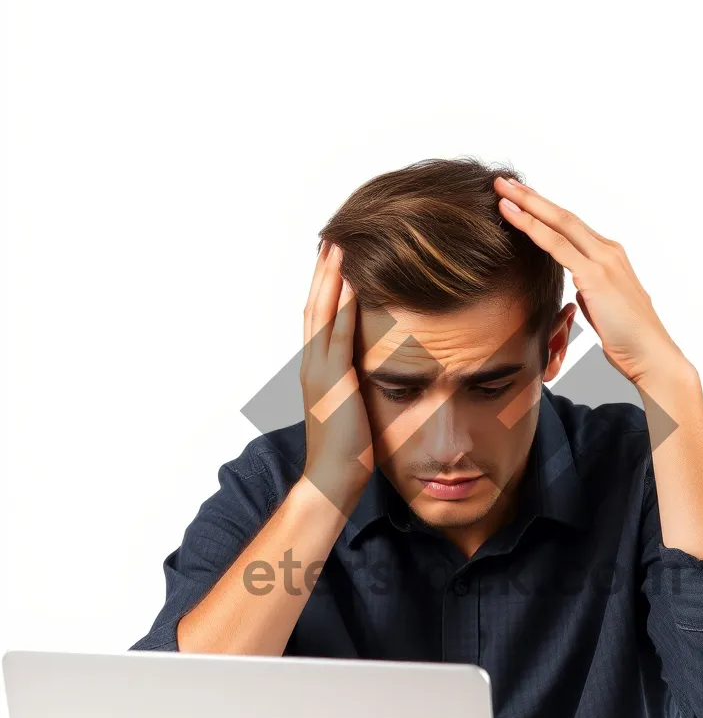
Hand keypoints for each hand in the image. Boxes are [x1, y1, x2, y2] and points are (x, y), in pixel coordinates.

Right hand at [300, 242, 373, 513]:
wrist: (332, 480)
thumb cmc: (348, 453)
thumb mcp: (354, 409)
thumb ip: (358, 387)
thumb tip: (373, 375)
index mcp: (318, 370)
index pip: (319, 318)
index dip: (325, 287)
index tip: (334, 259)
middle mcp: (313, 364)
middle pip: (315, 305)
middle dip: (324, 271)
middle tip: (332, 237)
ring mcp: (319, 370)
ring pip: (321, 312)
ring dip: (330, 277)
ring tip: (338, 245)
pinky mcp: (333, 379)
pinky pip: (338, 333)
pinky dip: (343, 304)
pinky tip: (352, 280)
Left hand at [494, 176, 692, 389]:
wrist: (652, 356)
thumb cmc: (629, 339)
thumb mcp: (604, 306)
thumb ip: (590, 289)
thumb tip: (578, 286)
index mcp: (610, 256)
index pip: (571, 226)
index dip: (544, 210)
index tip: (521, 199)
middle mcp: (608, 251)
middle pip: (563, 215)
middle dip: (532, 197)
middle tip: (504, 182)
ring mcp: (603, 260)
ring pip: (558, 223)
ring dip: (527, 204)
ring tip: (502, 190)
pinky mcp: (596, 276)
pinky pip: (556, 245)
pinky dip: (532, 228)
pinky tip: (512, 217)